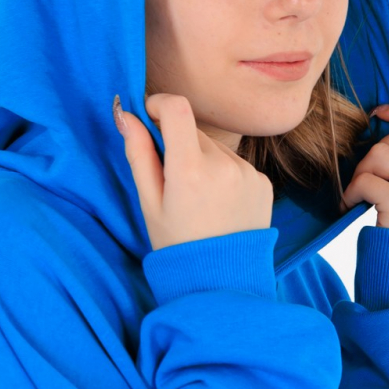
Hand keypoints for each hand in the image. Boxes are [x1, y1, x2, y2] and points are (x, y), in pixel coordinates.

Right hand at [114, 91, 274, 250]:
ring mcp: (247, 173)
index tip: (151, 118)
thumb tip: (125, 115)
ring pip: (215, 148)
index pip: (176, 108)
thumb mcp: (149, 203)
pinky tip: (219, 206)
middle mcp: (223, 166)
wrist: (221, 283)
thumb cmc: (178, 245)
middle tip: (173, 182)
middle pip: (194, 131)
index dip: (159, 105)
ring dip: (202, 161)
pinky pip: (236, 165)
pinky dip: (224, 175)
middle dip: (178, 145)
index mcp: (190, 171)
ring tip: (199, 200)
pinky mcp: (262, 182)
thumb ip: (138, 154)